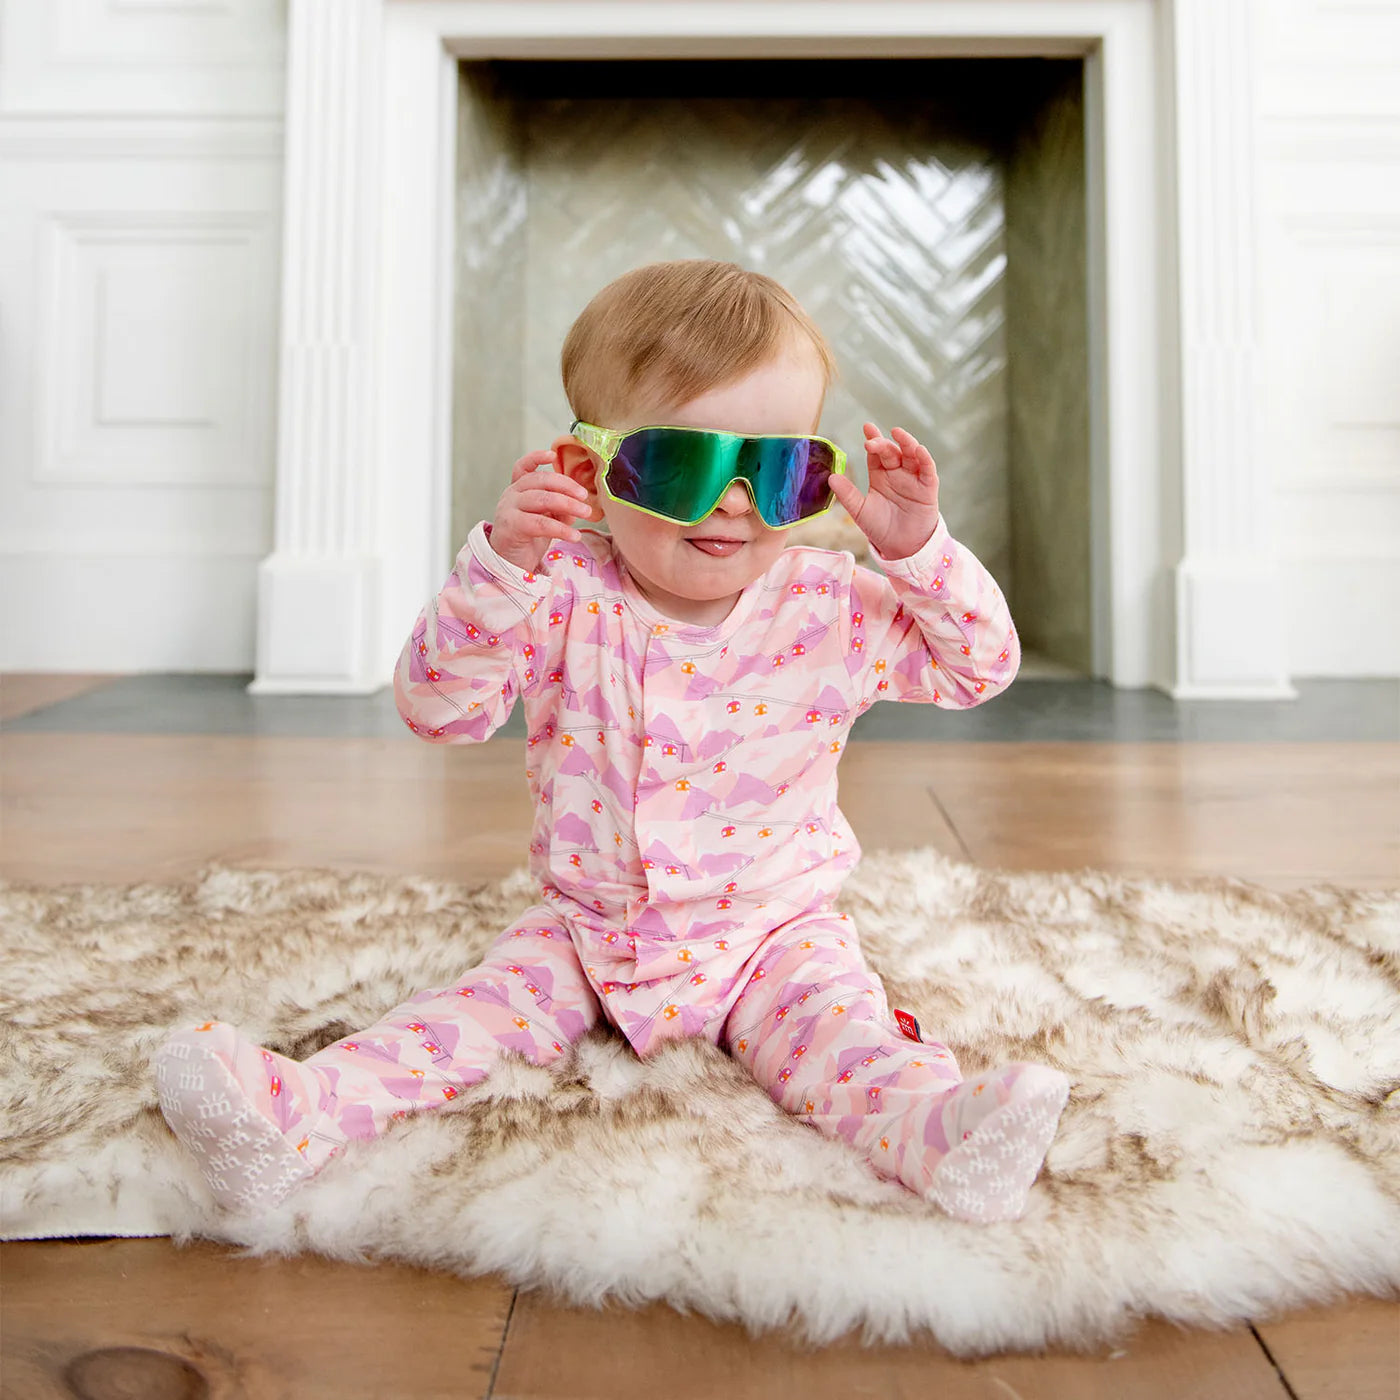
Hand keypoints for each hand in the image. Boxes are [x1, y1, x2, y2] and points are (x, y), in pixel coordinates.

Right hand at [489, 449, 598, 572]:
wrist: (509, 563)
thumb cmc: (528, 538)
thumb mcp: (547, 518)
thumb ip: (560, 507)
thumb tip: (578, 504)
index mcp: (518, 489)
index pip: (523, 467)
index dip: (536, 457)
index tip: (552, 455)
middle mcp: (511, 495)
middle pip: (540, 481)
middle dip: (566, 486)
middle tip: (585, 496)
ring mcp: (509, 509)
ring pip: (542, 499)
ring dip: (568, 504)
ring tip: (586, 513)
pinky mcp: (511, 527)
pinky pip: (540, 523)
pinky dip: (561, 529)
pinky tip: (574, 536)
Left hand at [827, 423, 940, 560]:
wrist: (902, 548)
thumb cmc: (881, 528)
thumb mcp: (861, 511)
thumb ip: (848, 494)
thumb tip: (831, 477)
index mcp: (880, 476)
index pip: (876, 453)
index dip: (873, 440)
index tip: (867, 427)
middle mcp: (897, 474)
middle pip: (892, 452)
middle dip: (883, 444)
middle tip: (871, 442)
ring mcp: (913, 479)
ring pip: (912, 455)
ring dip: (907, 443)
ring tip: (898, 433)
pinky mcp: (927, 488)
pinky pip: (928, 470)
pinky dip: (925, 459)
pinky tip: (919, 450)